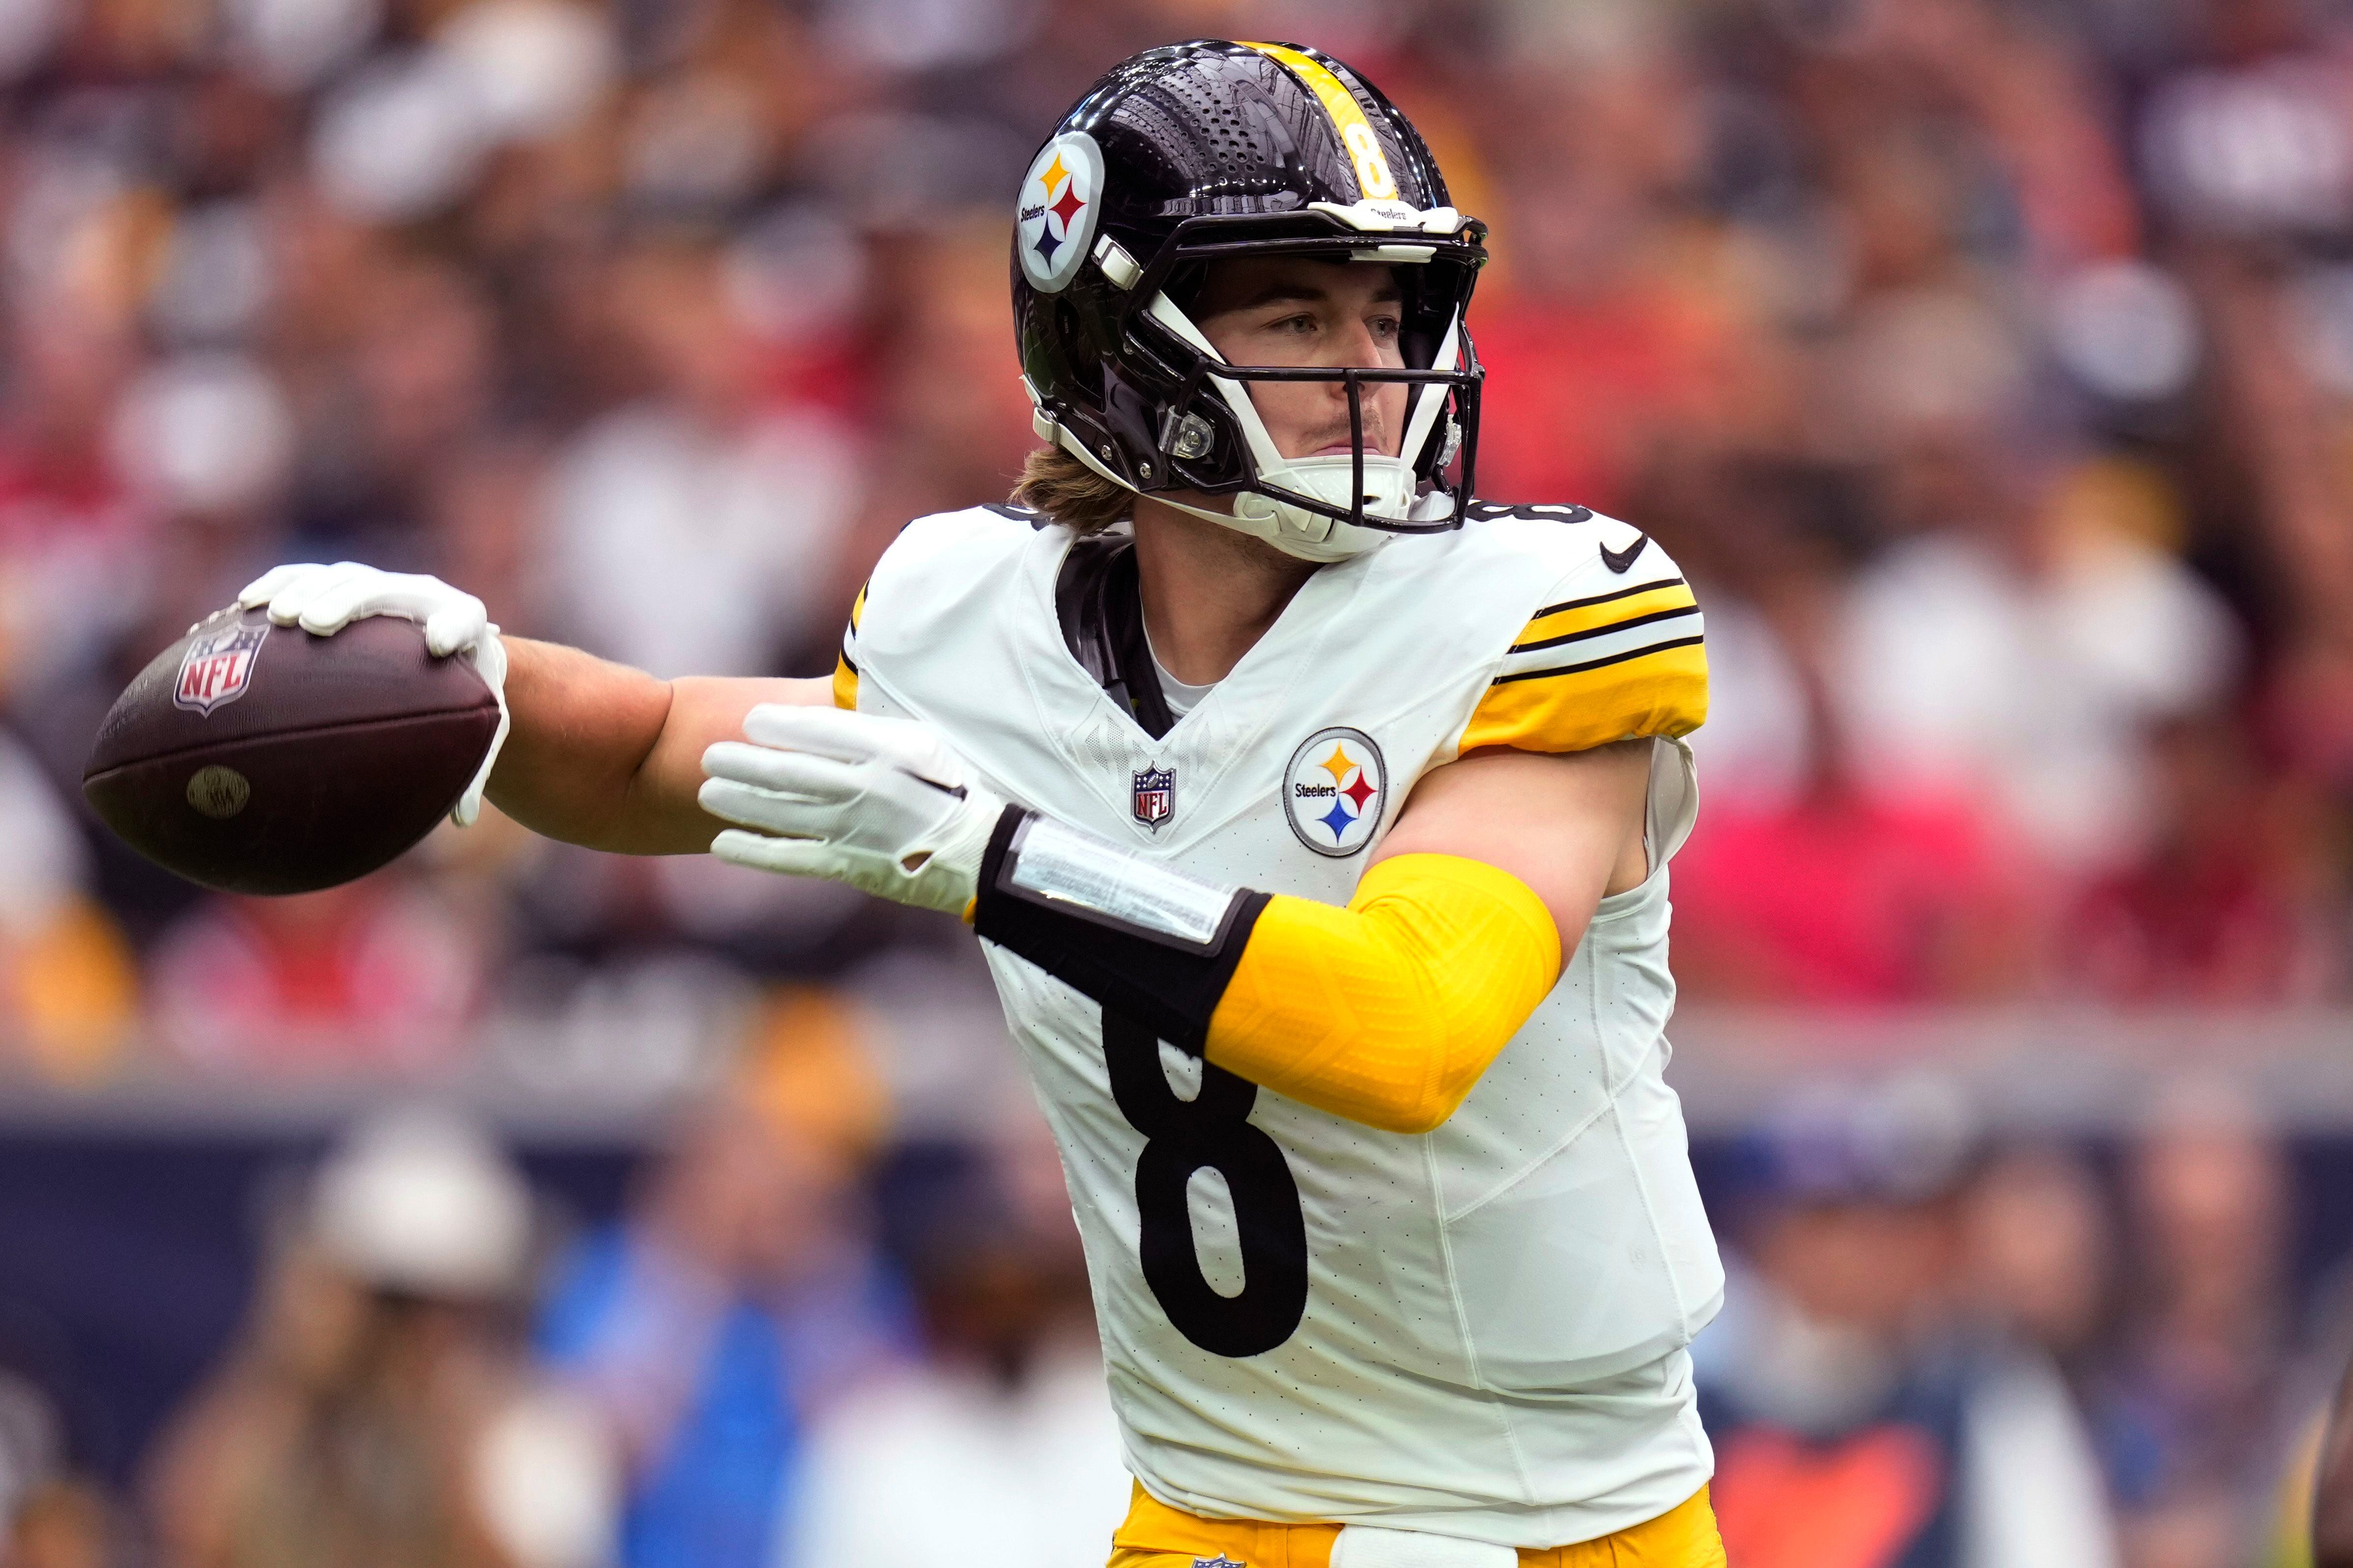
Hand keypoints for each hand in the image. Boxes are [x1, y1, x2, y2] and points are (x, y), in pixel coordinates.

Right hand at [237, 562, 509, 827]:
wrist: (451, 644)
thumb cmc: (462, 695)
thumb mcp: (475, 728)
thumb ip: (472, 768)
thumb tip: (463, 822)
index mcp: (463, 623)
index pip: (463, 618)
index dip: (453, 626)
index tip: (435, 645)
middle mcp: (421, 595)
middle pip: (383, 590)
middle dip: (349, 602)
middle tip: (314, 626)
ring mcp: (377, 584)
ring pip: (338, 578)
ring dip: (304, 593)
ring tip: (275, 618)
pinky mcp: (341, 581)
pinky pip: (304, 577)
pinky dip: (276, 587)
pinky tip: (244, 607)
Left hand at [699, 705, 1002, 914]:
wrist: (983, 855)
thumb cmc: (956, 791)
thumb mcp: (926, 745)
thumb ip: (878, 728)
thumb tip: (830, 706)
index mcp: (890, 753)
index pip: (822, 732)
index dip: (780, 725)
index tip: (751, 719)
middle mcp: (867, 789)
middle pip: (791, 772)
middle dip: (744, 762)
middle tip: (710, 754)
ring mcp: (855, 830)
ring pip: (783, 812)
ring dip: (739, 801)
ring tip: (707, 790)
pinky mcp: (850, 866)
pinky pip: (792, 857)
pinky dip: (754, 850)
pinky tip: (722, 843)